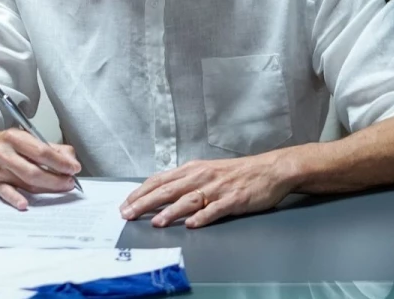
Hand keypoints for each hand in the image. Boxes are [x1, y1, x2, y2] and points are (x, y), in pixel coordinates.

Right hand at [0, 129, 80, 210]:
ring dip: (46, 188)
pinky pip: (4, 192)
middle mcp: (3, 152)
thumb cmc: (2, 144)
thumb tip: (69, 158)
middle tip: (69, 182)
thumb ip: (48, 147)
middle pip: (34, 170)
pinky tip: (25, 204)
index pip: (41, 151)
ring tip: (61, 188)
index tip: (74, 167)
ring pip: (25, 182)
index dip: (60, 161)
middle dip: (56, 178)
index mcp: (14, 137)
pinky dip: (15, 198)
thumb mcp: (23, 137)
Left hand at [119, 154, 296, 227]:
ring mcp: (217, 188)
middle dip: (145, 203)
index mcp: (191, 170)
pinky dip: (203, 216)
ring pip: (189, 200)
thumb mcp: (205, 172)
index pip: (159, 180)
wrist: (268, 170)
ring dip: (171, 212)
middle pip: (168, 190)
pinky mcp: (234, 200)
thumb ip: (184, 182)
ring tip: (156, 222)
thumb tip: (159, 193)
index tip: (125, 203)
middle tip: (128, 214)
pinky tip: (192, 224)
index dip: (140, 192)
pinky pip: (216, 209)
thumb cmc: (235, 173)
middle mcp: (201, 177)